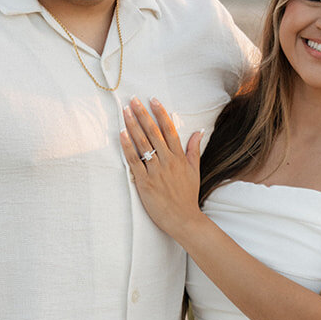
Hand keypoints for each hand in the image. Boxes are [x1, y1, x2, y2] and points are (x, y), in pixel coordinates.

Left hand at [121, 97, 204, 243]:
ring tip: (126, 111)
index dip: (161, 113)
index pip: (169, 130)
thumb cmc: (188, 196)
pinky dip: (127, 147)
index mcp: (179, 157)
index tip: (153, 99)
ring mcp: (156, 171)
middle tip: (133, 99)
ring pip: (143, 143)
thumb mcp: (194, 170)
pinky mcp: (145, 182)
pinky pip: (134, 161)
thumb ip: (193, 150)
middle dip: (143, 114)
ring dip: (133, 125)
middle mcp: (168, 161)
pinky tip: (122, 134)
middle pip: (154, 132)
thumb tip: (199, 131)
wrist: (184, 219)